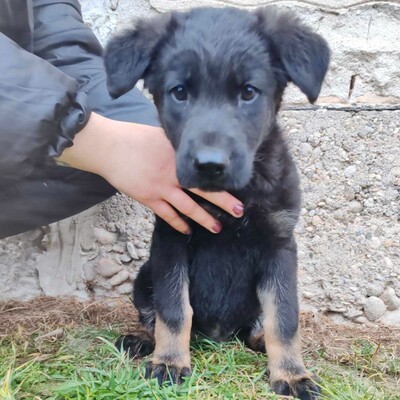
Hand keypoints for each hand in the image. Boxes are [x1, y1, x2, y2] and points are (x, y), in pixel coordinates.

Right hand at [58, 113, 243, 233]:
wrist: (109, 147)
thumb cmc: (134, 138)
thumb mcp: (162, 136)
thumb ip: (178, 146)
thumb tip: (193, 151)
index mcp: (179, 156)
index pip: (205, 171)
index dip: (222, 180)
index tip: (237, 185)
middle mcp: (173, 173)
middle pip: (203, 190)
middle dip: (223, 201)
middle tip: (239, 211)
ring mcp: (161, 187)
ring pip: (187, 207)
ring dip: (203, 218)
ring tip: (217, 227)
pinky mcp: (148, 197)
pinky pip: (167, 214)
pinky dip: (178, 223)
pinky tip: (187, 231)